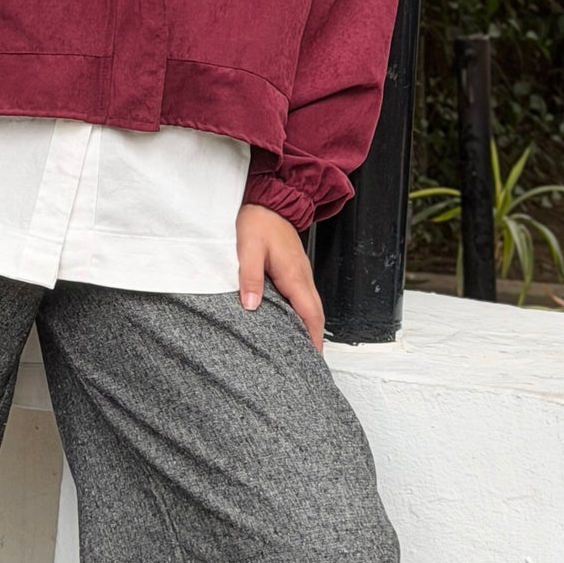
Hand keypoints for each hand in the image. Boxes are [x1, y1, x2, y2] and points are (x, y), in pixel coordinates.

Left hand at [237, 201, 323, 352]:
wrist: (271, 200)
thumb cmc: (259, 221)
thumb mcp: (248, 249)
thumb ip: (250, 277)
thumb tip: (251, 305)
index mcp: (294, 275)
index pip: (310, 314)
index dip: (314, 338)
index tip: (313, 358)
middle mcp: (302, 277)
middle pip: (314, 315)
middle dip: (314, 338)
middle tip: (307, 362)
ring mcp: (301, 274)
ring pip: (309, 307)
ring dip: (308, 327)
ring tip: (299, 349)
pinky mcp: (294, 271)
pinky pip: (302, 298)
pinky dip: (301, 315)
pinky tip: (290, 323)